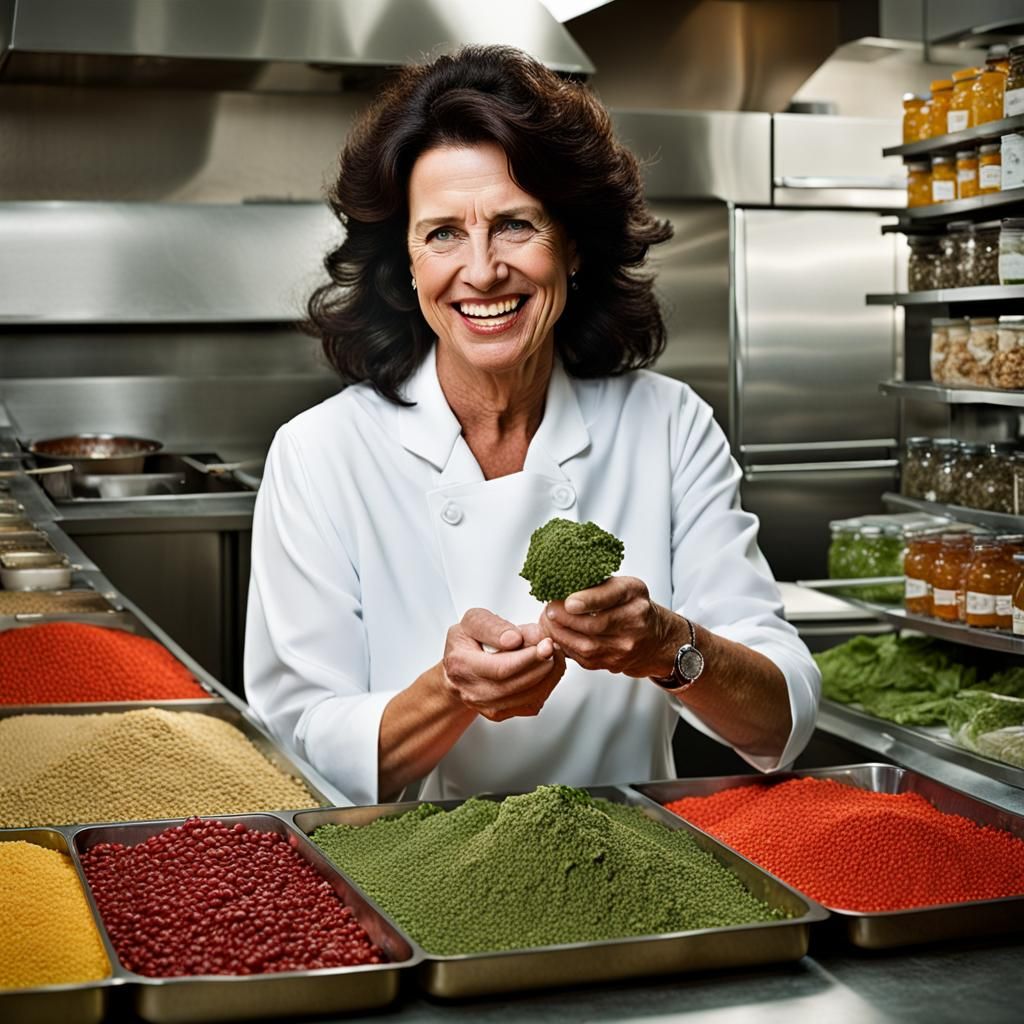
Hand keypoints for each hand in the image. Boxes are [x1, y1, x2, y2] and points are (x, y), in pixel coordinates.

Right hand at [441, 608, 566, 721]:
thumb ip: (492, 626)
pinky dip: (546, 686)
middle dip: (543, 665)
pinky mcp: (500, 714)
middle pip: (517, 685)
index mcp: (462, 664)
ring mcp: (486, 706)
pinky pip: (531, 705)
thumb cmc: (468, 642)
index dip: (528, 657)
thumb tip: (514, 639)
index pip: (501, 668)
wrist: (459, 668)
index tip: (546, 643)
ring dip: (549, 676)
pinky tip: (547, 669)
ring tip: (554, 655)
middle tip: (554, 647)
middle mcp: (472, 691)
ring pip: (528, 698)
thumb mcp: (474, 620)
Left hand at [540, 576, 677, 676]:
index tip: (568, 601)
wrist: (655, 638)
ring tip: (548, 623)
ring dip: (560, 634)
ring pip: (586, 645)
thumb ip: (596, 586)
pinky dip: (566, 646)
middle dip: (565, 618)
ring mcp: (625, 646)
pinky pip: (583, 658)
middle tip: (548, 610)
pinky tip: (557, 636)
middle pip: (594, 624)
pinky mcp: (613, 663)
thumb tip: (561, 586)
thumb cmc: (632, 606)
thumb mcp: (622, 586)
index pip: (610, 596)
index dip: (588, 600)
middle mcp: (634, 621)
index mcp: (634, 594)